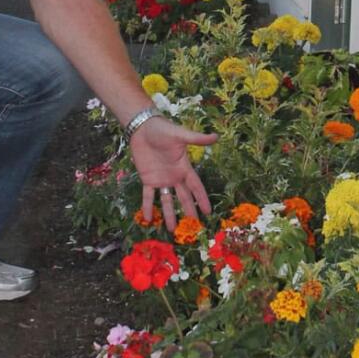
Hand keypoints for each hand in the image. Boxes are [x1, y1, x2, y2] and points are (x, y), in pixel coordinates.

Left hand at [130, 115, 217, 230]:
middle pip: (183, 198)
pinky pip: (148, 196)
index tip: (208, 212)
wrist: (142, 128)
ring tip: (171, 229)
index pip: (196, 187)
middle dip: (189, 211)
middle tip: (193, 228)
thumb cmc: (163, 129)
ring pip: (167, 200)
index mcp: (184, 168)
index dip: (202, 199)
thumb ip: (197, 138)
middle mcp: (174, 176)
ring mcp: (161, 179)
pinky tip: (148, 218)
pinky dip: (147, 206)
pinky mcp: (147, 178)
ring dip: (169, 214)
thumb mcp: (181, 134)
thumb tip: (216, 136)